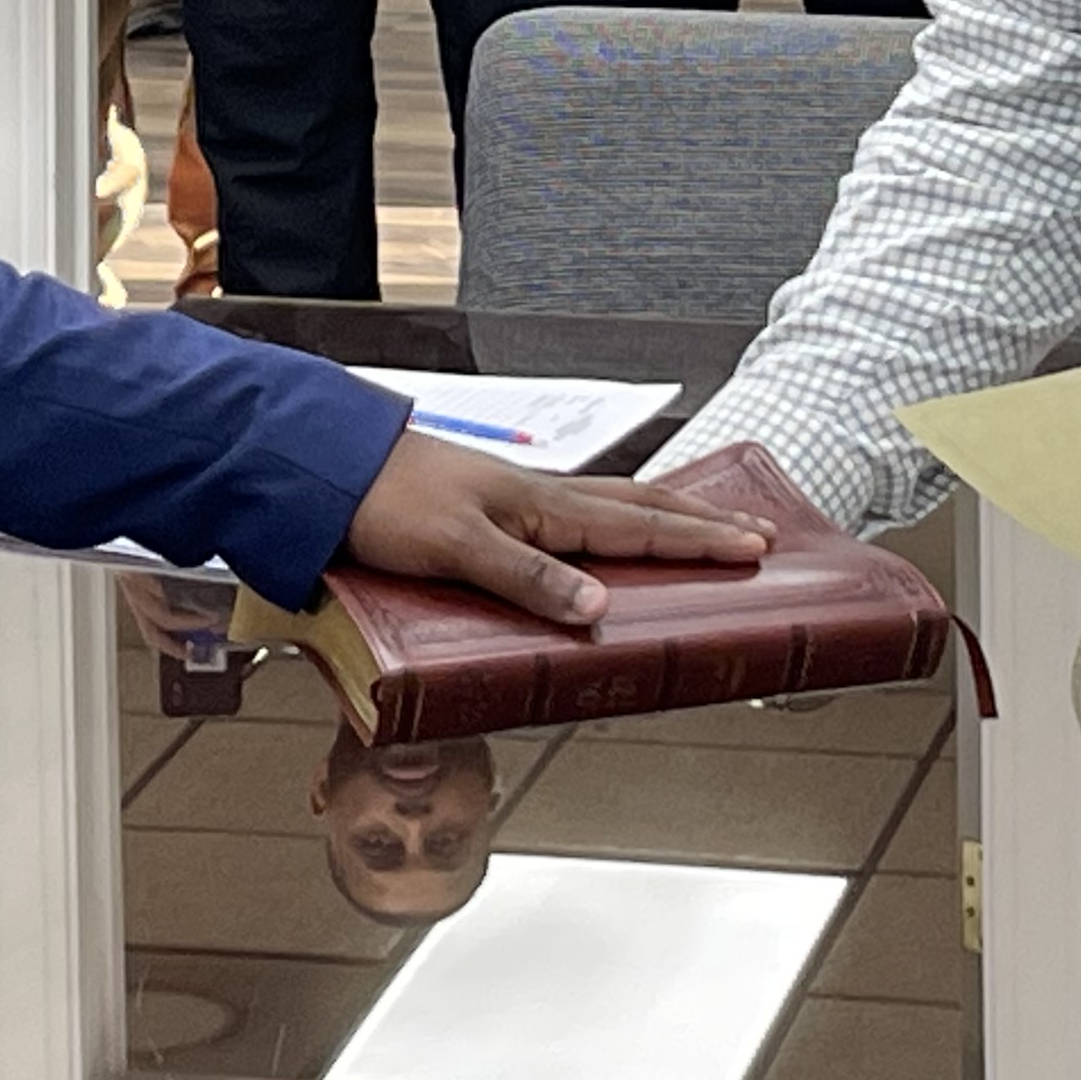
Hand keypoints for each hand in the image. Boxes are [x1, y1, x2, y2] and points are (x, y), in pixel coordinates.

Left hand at [340, 430, 772, 624]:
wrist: (325, 470)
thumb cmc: (385, 503)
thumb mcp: (459, 547)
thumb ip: (529, 579)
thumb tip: (600, 609)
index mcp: (541, 507)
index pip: (639, 527)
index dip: (698, 542)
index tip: (755, 549)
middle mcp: (538, 500)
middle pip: (638, 510)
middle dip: (698, 524)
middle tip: (753, 534)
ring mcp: (515, 501)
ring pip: (609, 507)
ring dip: (661, 517)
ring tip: (699, 526)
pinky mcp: (489, 509)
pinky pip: (574, 515)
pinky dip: (610, 522)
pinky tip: (602, 535)